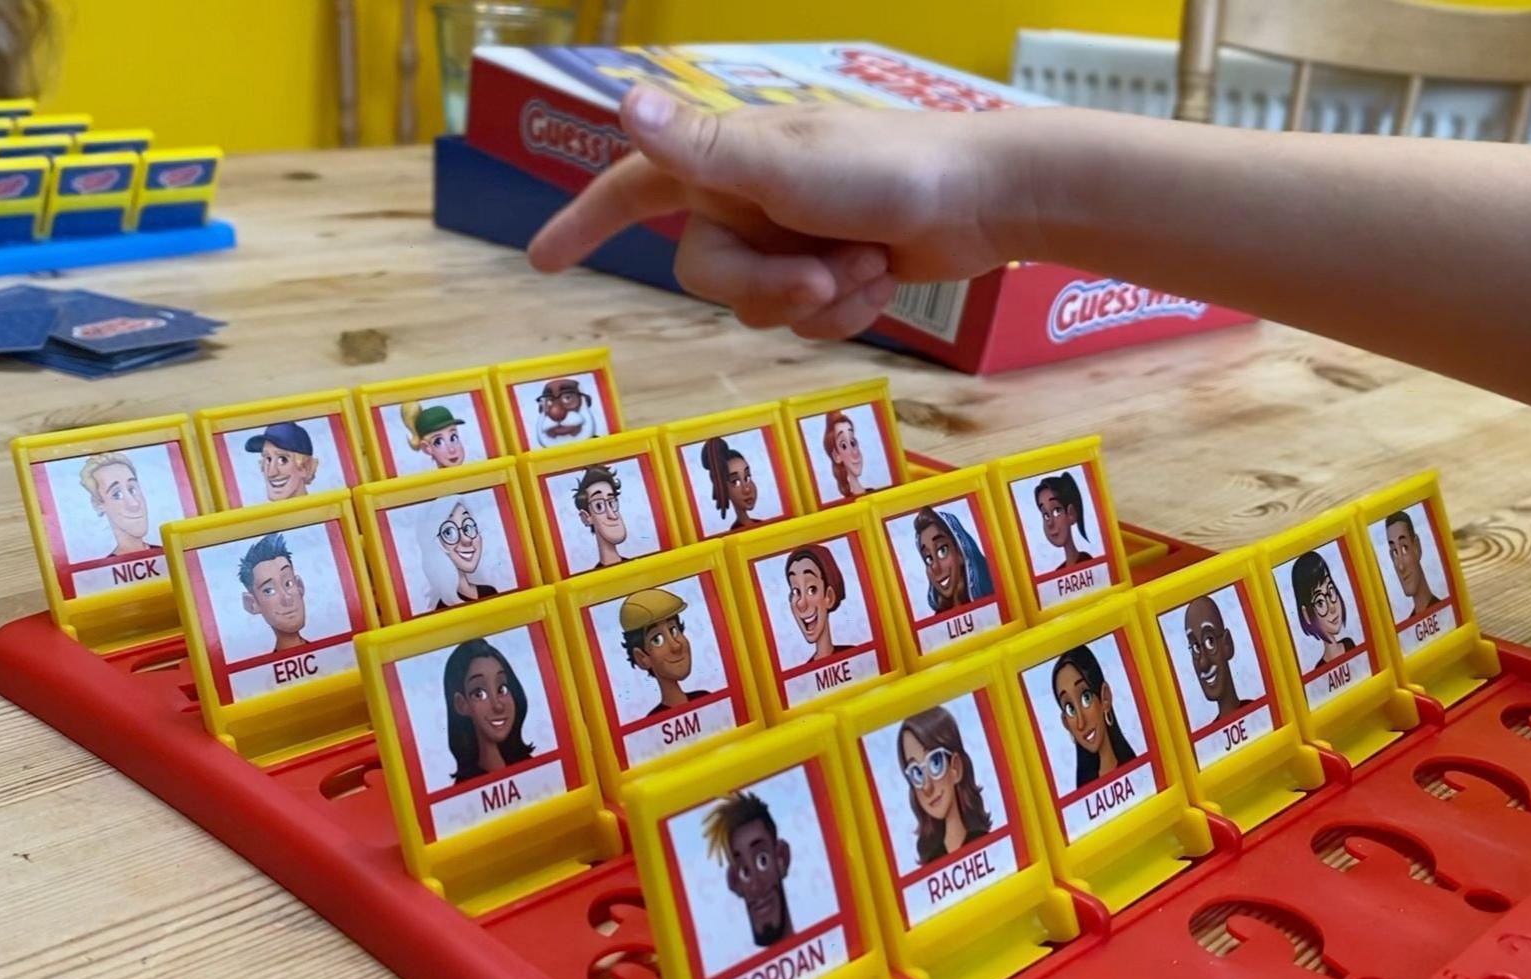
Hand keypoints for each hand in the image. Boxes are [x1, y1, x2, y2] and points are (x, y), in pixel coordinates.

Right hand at [527, 85, 1036, 338]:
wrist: (988, 200)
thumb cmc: (888, 169)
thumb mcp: (784, 166)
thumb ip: (702, 150)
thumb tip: (623, 105)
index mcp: (725, 161)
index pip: (630, 187)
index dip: (583, 219)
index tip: (542, 259)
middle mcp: (749, 197)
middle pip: (707, 274)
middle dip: (764, 287)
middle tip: (820, 274)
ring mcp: (790, 236)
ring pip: (756, 306)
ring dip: (814, 301)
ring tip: (864, 265)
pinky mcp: (830, 270)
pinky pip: (805, 321)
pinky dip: (843, 314)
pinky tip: (881, 281)